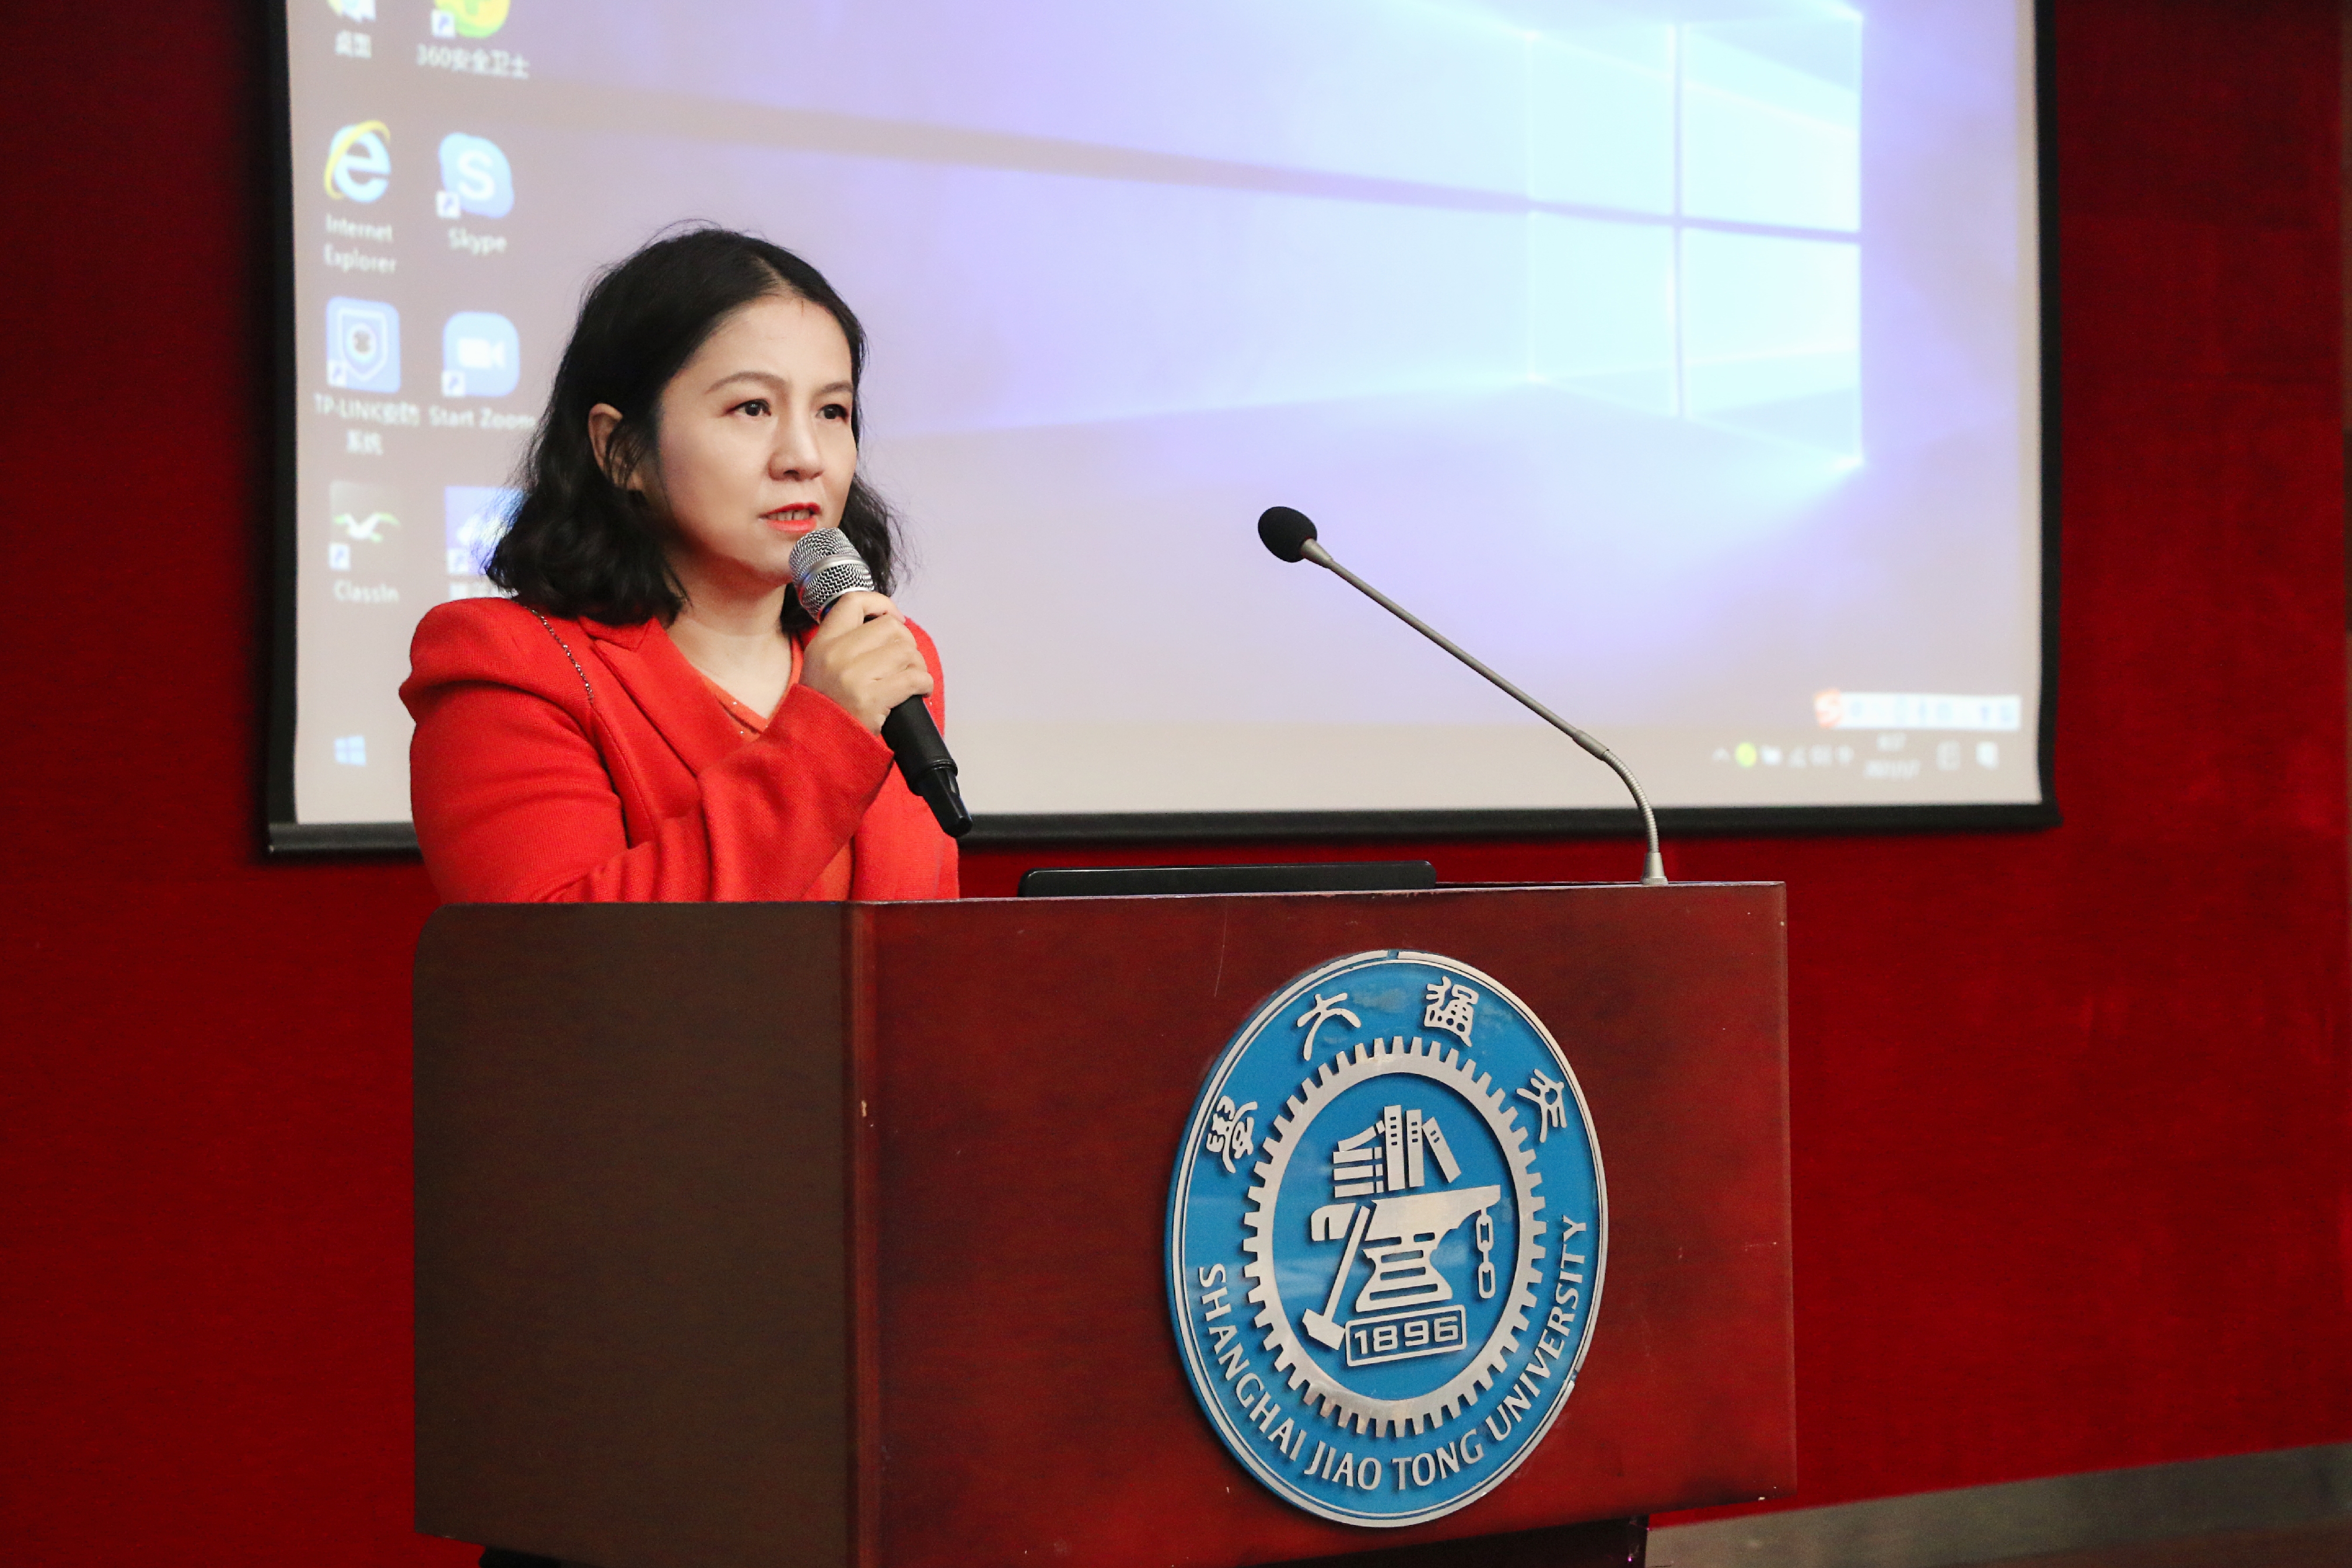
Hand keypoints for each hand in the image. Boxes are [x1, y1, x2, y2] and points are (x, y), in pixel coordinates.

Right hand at [798, 591, 932, 732]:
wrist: (815, 746)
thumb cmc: (826, 709)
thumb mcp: (822, 667)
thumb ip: (847, 644)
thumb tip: (890, 626)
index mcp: (823, 643)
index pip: (854, 602)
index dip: (882, 604)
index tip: (895, 618)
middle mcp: (835, 654)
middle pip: (890, 627)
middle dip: (907, 643)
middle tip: (905, 662)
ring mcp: (852, 675)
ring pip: (906, 652)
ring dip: (917, 666)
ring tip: (911, 680)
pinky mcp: (870, 698)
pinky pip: (914, 678)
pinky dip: (924, 684)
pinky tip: (920, 692)